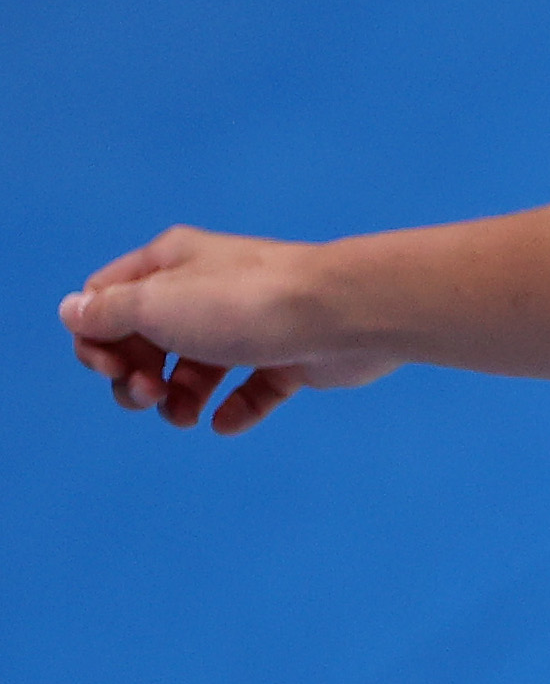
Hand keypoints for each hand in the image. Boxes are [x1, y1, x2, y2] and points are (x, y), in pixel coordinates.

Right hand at [59, 227, 398, 433]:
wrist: (343, 314)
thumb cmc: (246, 303)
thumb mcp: (157, 303)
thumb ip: (110, 312)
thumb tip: (73, 310)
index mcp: (172, 264)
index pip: (108, 300)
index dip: (96, 340)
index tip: (110, 367)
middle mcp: (209, 289)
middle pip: (148, 341)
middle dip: (136, 378)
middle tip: (150, 394)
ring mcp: (251, 325)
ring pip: (196, 371)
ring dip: (177, 401)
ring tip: (185, 414)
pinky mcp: (289, 357)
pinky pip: (251, 390)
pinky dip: (235, 410)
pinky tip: (227, 420)